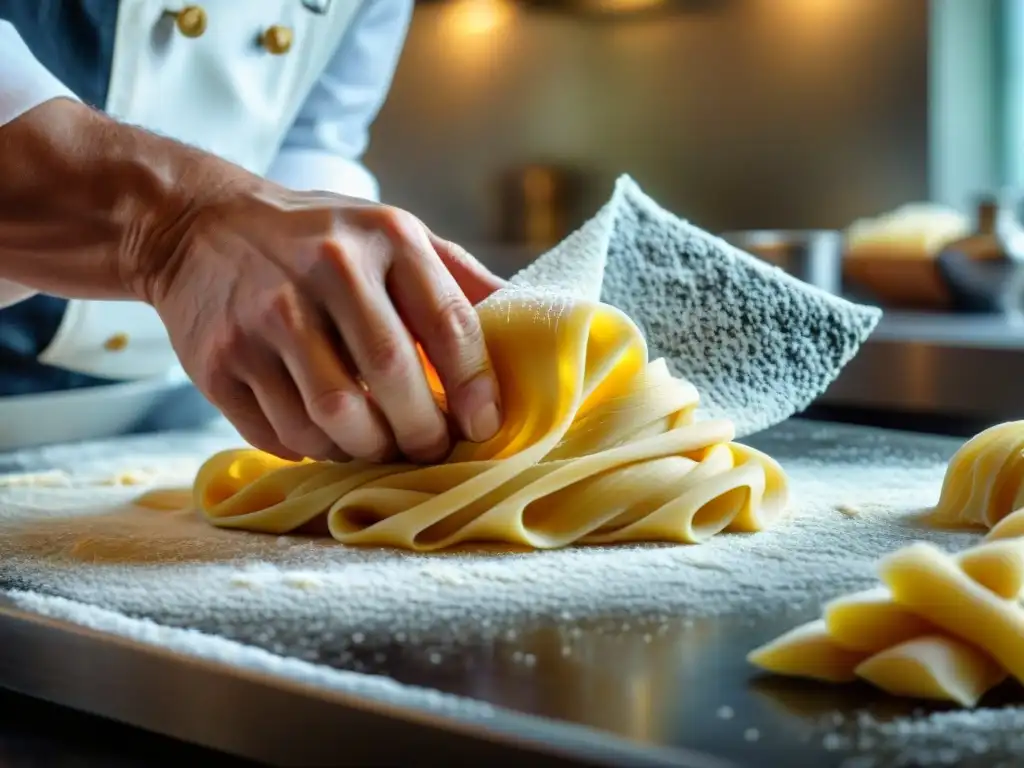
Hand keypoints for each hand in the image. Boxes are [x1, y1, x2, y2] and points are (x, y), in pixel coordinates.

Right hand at [141, 183, 504, 463]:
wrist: (200, 227)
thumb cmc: (319, 239)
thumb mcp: (392, 234)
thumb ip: (458, 279)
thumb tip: (529, 328)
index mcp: (384, 236)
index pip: (448, 324)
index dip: (475, 387)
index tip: (484, 424)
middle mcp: (324, 270)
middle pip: (392, 378)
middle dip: (423, 432)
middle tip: (431, 447)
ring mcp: (264, 316)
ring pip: (335, 419)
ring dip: (369, 449)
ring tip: (381, 445)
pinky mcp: (219, 361)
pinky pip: (283, 435)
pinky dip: (315, 451)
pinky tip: (327, 436)